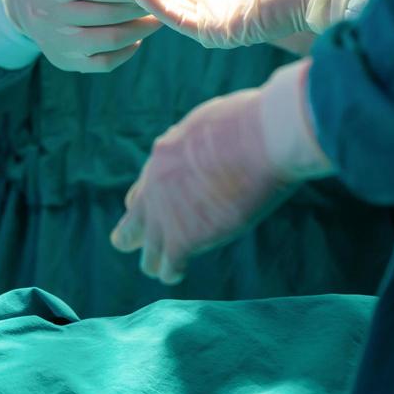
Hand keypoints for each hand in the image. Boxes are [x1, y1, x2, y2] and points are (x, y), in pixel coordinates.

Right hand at [1, 0, 160, 72]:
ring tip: (156, 16)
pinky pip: (106, 61)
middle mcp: (47, 14)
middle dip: (143, 5)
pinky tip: (135, 35)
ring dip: (141, 28)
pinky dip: (127, 49)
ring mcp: (55, 41)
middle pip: (111, 13)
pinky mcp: (64, 60)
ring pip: (112, 39)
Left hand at [110, 61, 329, 283]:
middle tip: (139, 245)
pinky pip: (169, 266)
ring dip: (154, 261)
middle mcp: (156, 188)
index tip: (158, 211)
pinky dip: (173, 272)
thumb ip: (202, 139)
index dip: (149, 204)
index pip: (143, 190)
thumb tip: (212, 137)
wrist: (262, 139)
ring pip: (147, 253)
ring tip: (161, 269)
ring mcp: (166, 215)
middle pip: (132, 224)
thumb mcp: (213, 120)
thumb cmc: (250, 123)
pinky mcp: (185, 238)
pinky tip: (178, 273)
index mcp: (163, 156)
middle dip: (134, 236)